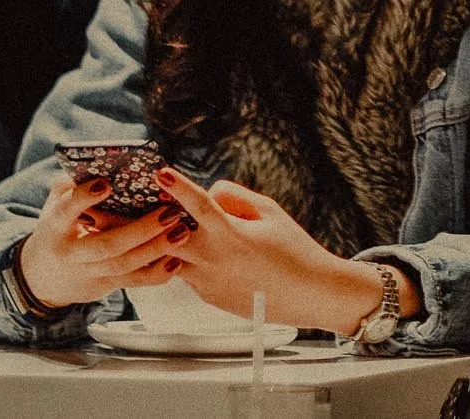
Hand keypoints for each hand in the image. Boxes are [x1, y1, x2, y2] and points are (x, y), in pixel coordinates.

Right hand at [16, 176, 193, 309]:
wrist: (44, 276)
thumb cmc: (59, 225)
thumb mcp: (56, 202)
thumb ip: (75, 182)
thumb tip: (104, 159)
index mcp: (56, 225)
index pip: (67, 211)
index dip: (84, 199)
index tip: (106, 184)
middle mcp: (71, 252)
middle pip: (106, 244)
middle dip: (140, 230)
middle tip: (169, 212)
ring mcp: (89, 271)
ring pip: (124, 265)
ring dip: (155, 249)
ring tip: (182, 231)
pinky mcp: (105, 284)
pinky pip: (133, 282)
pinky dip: (157, 274)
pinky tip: (177, 261)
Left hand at [153, 168, 418, 332]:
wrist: (307, 294)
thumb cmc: (294, 249)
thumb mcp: (271, 213)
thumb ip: (235, 198)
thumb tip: (209, 195)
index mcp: (230, 234)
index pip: (197, 204)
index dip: (178, 186)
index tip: (162, 172)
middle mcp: (212, 260)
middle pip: (168, 236)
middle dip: (162, 220)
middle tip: (163, 207)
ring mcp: (206, 282)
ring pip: (173, 257)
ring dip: (177, 243)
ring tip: (196, 234)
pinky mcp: (207, 296)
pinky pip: (189, 273)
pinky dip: (195, 261)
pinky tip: (220, 259)